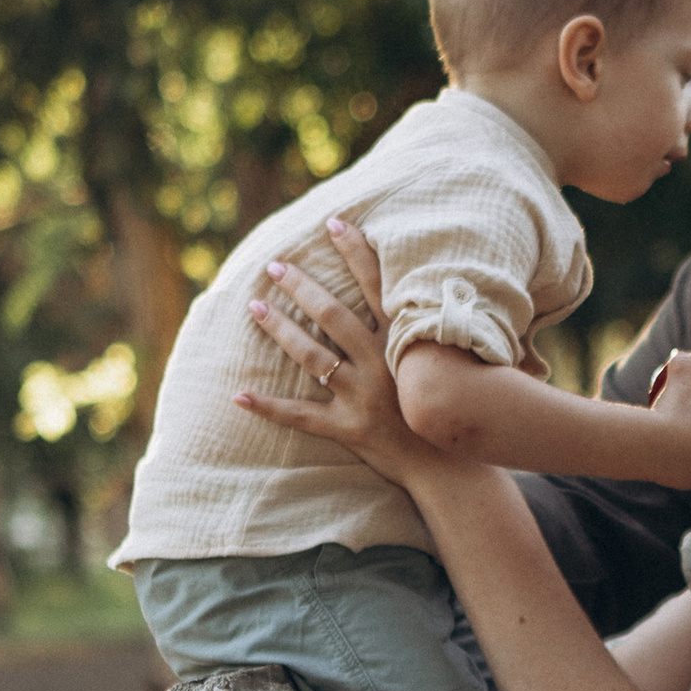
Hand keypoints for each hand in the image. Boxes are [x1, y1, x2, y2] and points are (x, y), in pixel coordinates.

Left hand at [238, 219, 437, 481]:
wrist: (451, 467)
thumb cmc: (450, 410)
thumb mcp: (445, 362)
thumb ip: (424, 330)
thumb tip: (414, 294)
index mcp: (403, 344)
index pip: (378, 287)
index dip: (356, 252)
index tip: (333, 223)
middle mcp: (381, 365)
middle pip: (334, 316)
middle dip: (302, 287)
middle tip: (274, 266)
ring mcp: (362, 398)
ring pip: (312, 357)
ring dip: (281, 330)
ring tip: (255, 307)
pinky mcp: (348, 429)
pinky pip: (300, 416)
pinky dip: (268, 407)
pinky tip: (239, 395)